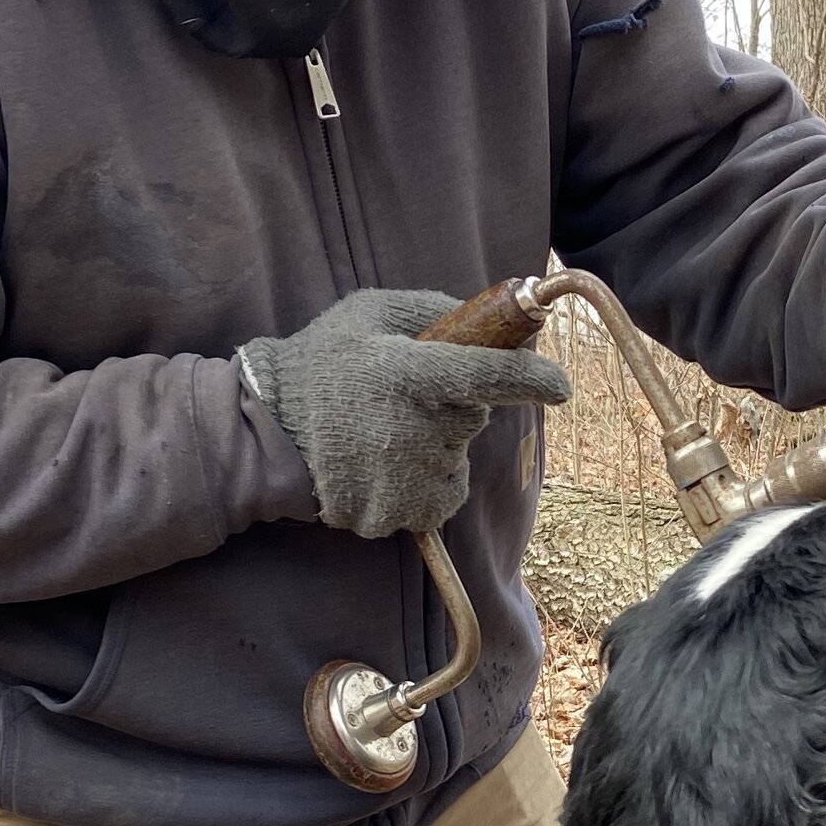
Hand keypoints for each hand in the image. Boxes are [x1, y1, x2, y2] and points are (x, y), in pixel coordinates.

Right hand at [237, 288, 570, 541]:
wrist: (266, 432)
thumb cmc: (324, 362)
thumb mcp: (372, 312)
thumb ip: (436, 310)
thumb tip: (501, 324)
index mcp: (405, 373)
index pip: (486, 376)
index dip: (530, 379)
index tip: (559, 385)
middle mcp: (409, 430)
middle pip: (472, 419)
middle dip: (456, 406)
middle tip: (408, 395)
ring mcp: (401, 480)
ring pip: (456, 459)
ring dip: (438, 446)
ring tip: (386, 431)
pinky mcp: (394, 515)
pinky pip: (437, 496)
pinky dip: (423, 482)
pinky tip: (384, 462)